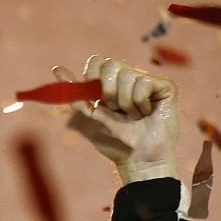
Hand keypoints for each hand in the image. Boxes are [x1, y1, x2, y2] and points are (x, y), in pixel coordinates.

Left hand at [56, 55, 178, 184]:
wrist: (138, 159)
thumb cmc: (114, 141)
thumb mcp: (89, 116)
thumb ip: (75, 94)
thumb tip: (56, 69)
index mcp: (109, 84)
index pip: (97, 62)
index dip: (92, 78)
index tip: (96, 100)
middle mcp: (129, 78)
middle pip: (110, 64)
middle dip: (107, 92)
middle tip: (115, 110)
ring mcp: (147, 81)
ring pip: (127, 74)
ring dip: (125, 102)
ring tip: (133, 116)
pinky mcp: (164, 86)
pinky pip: (143, 82)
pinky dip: (139, 103)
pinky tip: (147, 113)